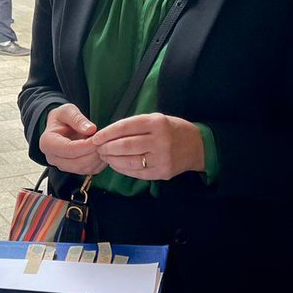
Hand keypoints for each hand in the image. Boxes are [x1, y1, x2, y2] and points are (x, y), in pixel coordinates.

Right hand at [39, 104, 103, 175]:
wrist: (60, 126)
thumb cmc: (62, 118)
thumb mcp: (67, 111)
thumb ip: (77, 118)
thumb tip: (90, 129)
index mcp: (47, 143)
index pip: (68, 149)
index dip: (85, 146)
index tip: (98, 139)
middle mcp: (52, 157)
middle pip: (76, 162)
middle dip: (93, 153)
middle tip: (105, 142)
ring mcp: (62, 165)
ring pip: (83, 168)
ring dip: (97, 159)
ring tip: (105, 146)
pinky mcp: (72, 169)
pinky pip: (88, 171)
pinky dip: (98, 163)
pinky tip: (104, 152)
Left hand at [89, 113, 203, 180]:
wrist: (197, 146)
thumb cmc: (171, 130)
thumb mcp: (156, 120)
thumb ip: (134, 125)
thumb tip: (107, 134)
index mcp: (157, 123)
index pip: (125, 127)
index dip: (107, 133)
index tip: (95, 138)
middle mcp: (160, 140)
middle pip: (125, 145)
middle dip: (107, 148)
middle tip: (98, 149)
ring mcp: (162, 158)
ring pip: (129, 161)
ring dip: (112, 160)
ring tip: (105, 157)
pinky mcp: (162, 172)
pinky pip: (137, 173)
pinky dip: (123, 169)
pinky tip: (116, 165)